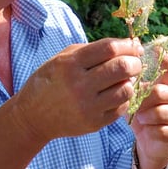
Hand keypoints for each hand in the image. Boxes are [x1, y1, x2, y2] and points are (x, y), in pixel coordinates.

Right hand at [11, 38, 142, 142]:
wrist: (33, 116)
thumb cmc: (51, 81)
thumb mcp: (63, 59)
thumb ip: (93, 50)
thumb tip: (128, 45)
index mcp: (70, 64)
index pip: (109, 49)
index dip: (127, 45)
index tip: (134, 47)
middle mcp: (79, 85)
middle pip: (122, 68)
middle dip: (135, 62)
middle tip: (135, 63)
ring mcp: (87, 107)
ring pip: (126, 89)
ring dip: (130, 82)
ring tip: (124, 79)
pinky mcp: (93, 123)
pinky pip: (121, 107)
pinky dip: (123, 98)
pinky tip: (116, 94)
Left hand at [131, 51, 167, 168]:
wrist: (150, 144)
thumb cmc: (143, 116)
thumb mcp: (137, 99)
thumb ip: (135, 85)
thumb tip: (125, 71)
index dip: (161, 58)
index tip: (152, 49)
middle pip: (159, 91)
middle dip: (142, 100)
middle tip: (135, 107)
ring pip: (160, 111)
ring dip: (145, 117)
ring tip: (141, 119)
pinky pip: (162, 129)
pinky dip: (150, 130)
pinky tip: (149, 131)